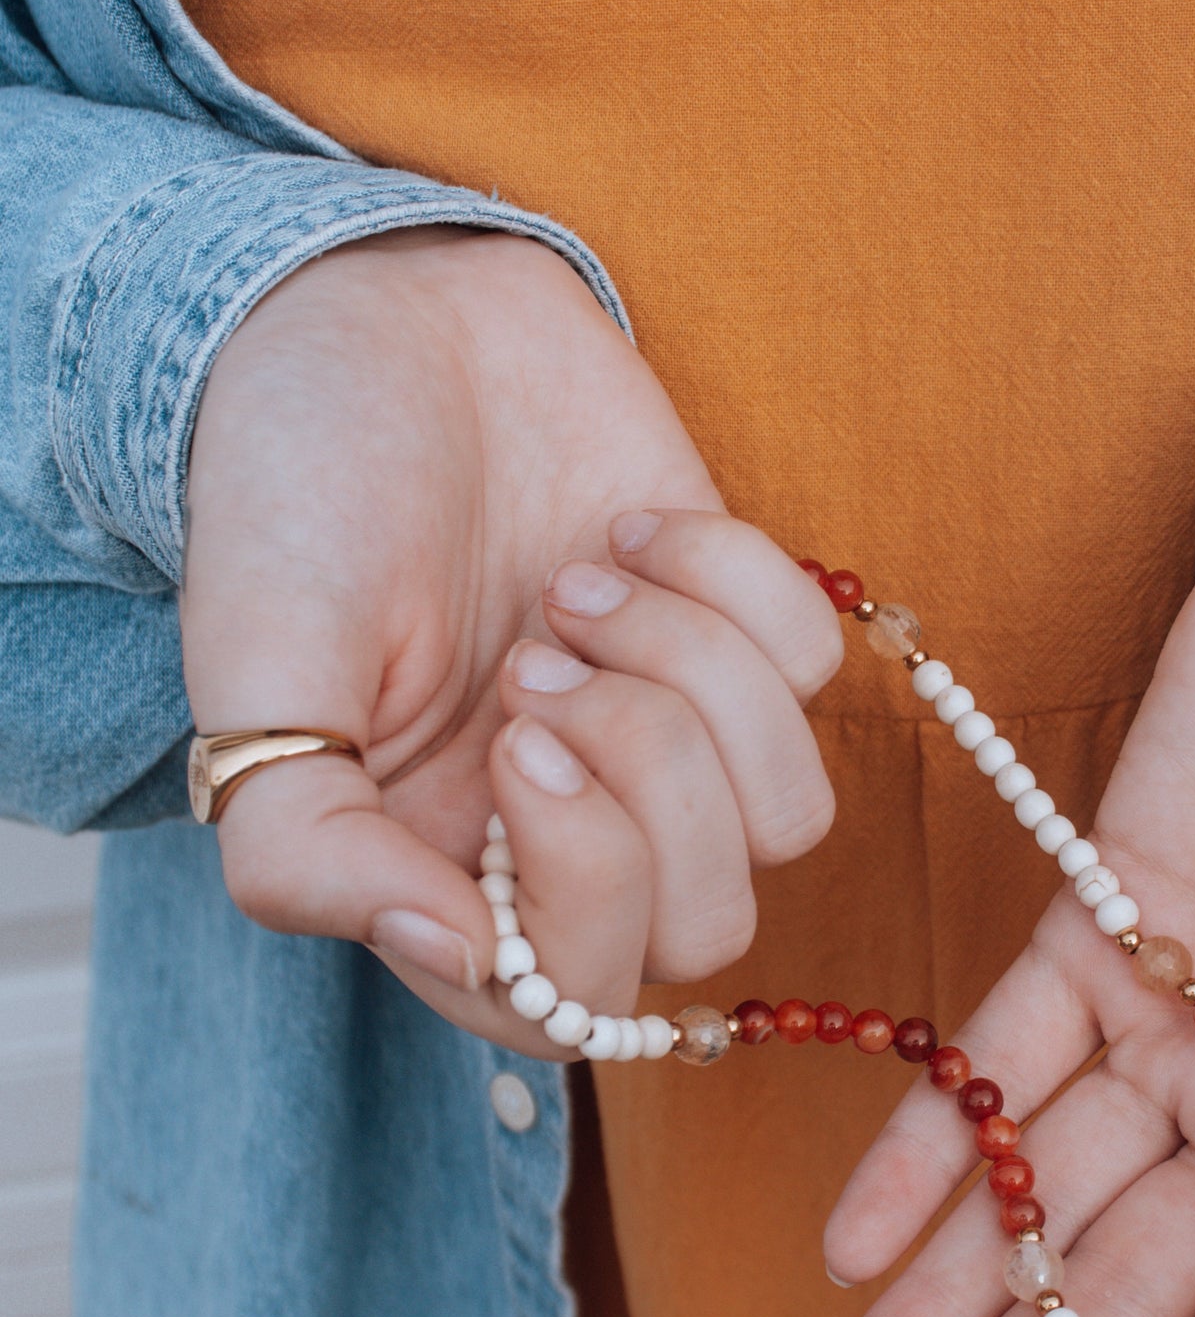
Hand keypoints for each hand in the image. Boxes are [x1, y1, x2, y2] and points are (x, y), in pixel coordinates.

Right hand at [181, 227, 840, 1051]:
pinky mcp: (740, 639)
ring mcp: (670, 737)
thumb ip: (308, 850)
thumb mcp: (253, 669)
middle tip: (537, 652)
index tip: (515, 735)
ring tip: (580, 581)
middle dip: (649, 768)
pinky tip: (632, 530)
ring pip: (791, 814)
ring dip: (695, 675)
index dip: (583, 884)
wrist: (382, 318)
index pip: (574, 997)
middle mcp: (574, 826)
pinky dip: (738, 583)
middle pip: (709, 924)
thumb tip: (462, 956)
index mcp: (450, 868)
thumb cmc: (300, 490)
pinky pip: (819, 671)